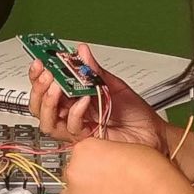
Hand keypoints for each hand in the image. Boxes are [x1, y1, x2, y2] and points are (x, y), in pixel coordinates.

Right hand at [28, 43, 168, 151]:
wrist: (154, 133)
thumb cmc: (136, 114)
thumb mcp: (113, 84)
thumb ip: (95, 69)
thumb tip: (81, 51)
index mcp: (75, 99)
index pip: (47, 88)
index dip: (38, 76)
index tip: (40, 61)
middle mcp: (72, 114)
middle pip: (40, 107)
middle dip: (39, 88)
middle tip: (47, 74)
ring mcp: (78, 129)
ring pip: (48, 122)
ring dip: (50, 102)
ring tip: (58, 87)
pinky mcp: (86, 141)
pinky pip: (72, 128)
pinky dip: (76, 112)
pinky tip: (83, 101)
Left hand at [59, 138, 191, 193]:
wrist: (153, 193)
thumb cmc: (147, 170)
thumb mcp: (125, 148)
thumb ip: (108, 154)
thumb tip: (107, 162)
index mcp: (84, 148)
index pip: (77, 155)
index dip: (90, 163)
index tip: (98, 170)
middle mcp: (74, 170)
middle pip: (71, 176)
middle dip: (84, 181)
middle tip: (103, 185)